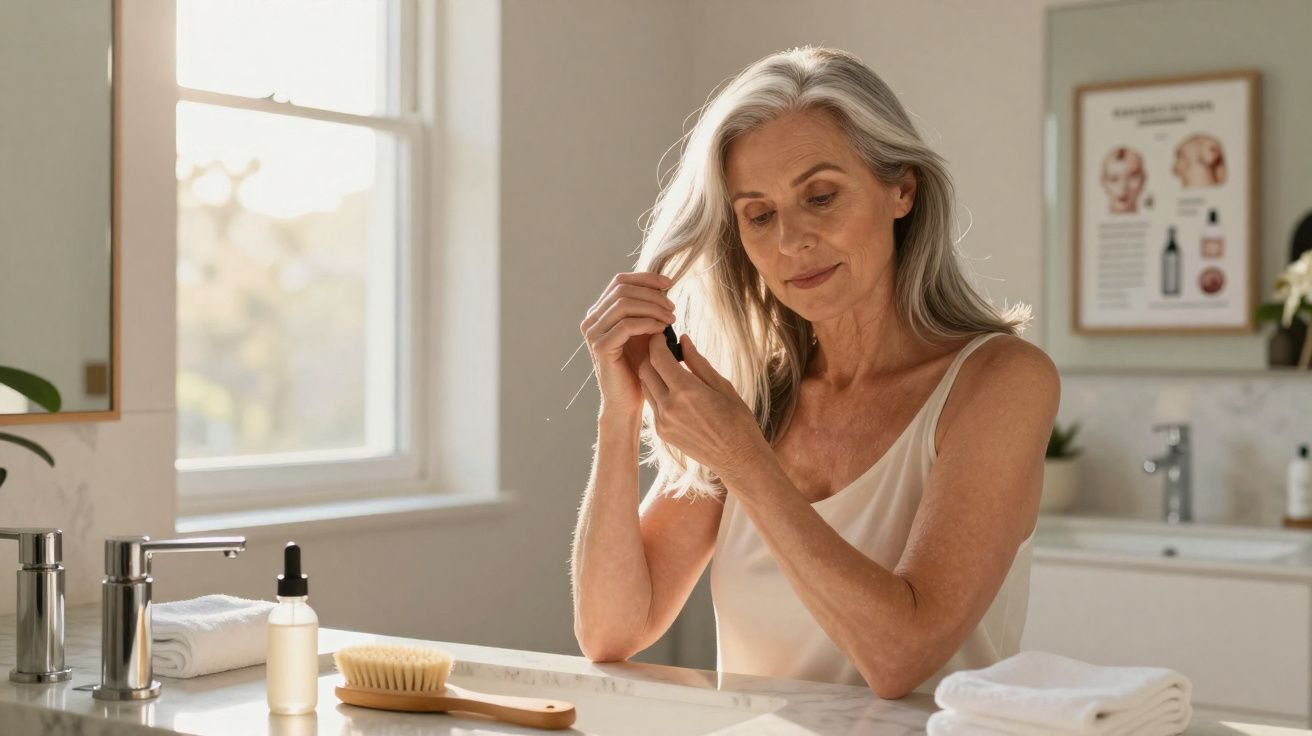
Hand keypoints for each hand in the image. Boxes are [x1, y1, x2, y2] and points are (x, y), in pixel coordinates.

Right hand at [579, 272, 677, 417]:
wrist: (626, 402)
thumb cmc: (637, 368)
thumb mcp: (642, 332)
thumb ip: (645, 309)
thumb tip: (663, 285)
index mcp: (599, 312)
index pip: (620, 281)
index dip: (646, 278)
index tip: (669, 283)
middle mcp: (591, 320)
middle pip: (622, 289)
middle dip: (652, 294)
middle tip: (672, 307)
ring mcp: (593, 333)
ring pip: (624, 304)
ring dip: (653, 308)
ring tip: (671, 319)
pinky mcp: (601, 347)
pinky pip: (627, 325)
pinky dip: (648, 323)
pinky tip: (662, 329)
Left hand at [636, 332, 766, 477]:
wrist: (738, 460)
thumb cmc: (738, 421)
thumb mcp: (722, 386)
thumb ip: (698, 362)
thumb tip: (683, 340)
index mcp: (686, 391)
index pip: (658, 357)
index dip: (657, 341)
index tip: (661, 334)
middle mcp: (669, 407)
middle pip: (646, 370)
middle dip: (651, 355)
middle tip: (662, 347)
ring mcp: (663, 422)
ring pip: (646, 387)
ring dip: (652, 373)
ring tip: (667, 366)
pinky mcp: (662, 433)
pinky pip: (652, 404)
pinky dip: (657, 391)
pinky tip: (672, 388)